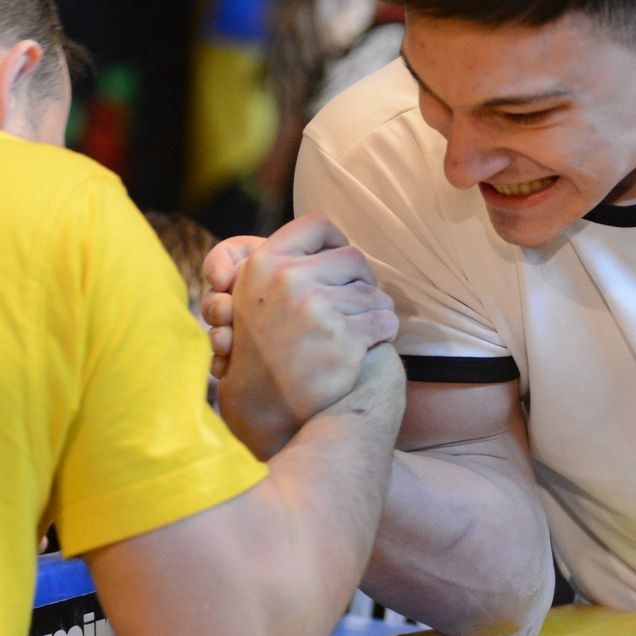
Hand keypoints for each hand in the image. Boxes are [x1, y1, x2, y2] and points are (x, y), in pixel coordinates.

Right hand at [202, 215, 397, 456]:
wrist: (262, 410)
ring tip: (363, 327)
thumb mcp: (251, 297)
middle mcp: (289, 280)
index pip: (317, 225)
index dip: (335, 242)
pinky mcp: (342, 341)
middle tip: (356, 303)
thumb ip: (283, 265)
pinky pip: (385, 322)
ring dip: (375, 311)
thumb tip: (333, 242)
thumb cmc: (261, 352)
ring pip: (374, 293)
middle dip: (361, 281)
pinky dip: (383, 333)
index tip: (339, 263)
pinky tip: (370, 344)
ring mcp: (317, 311)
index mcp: (264, 264)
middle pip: (353, 258)